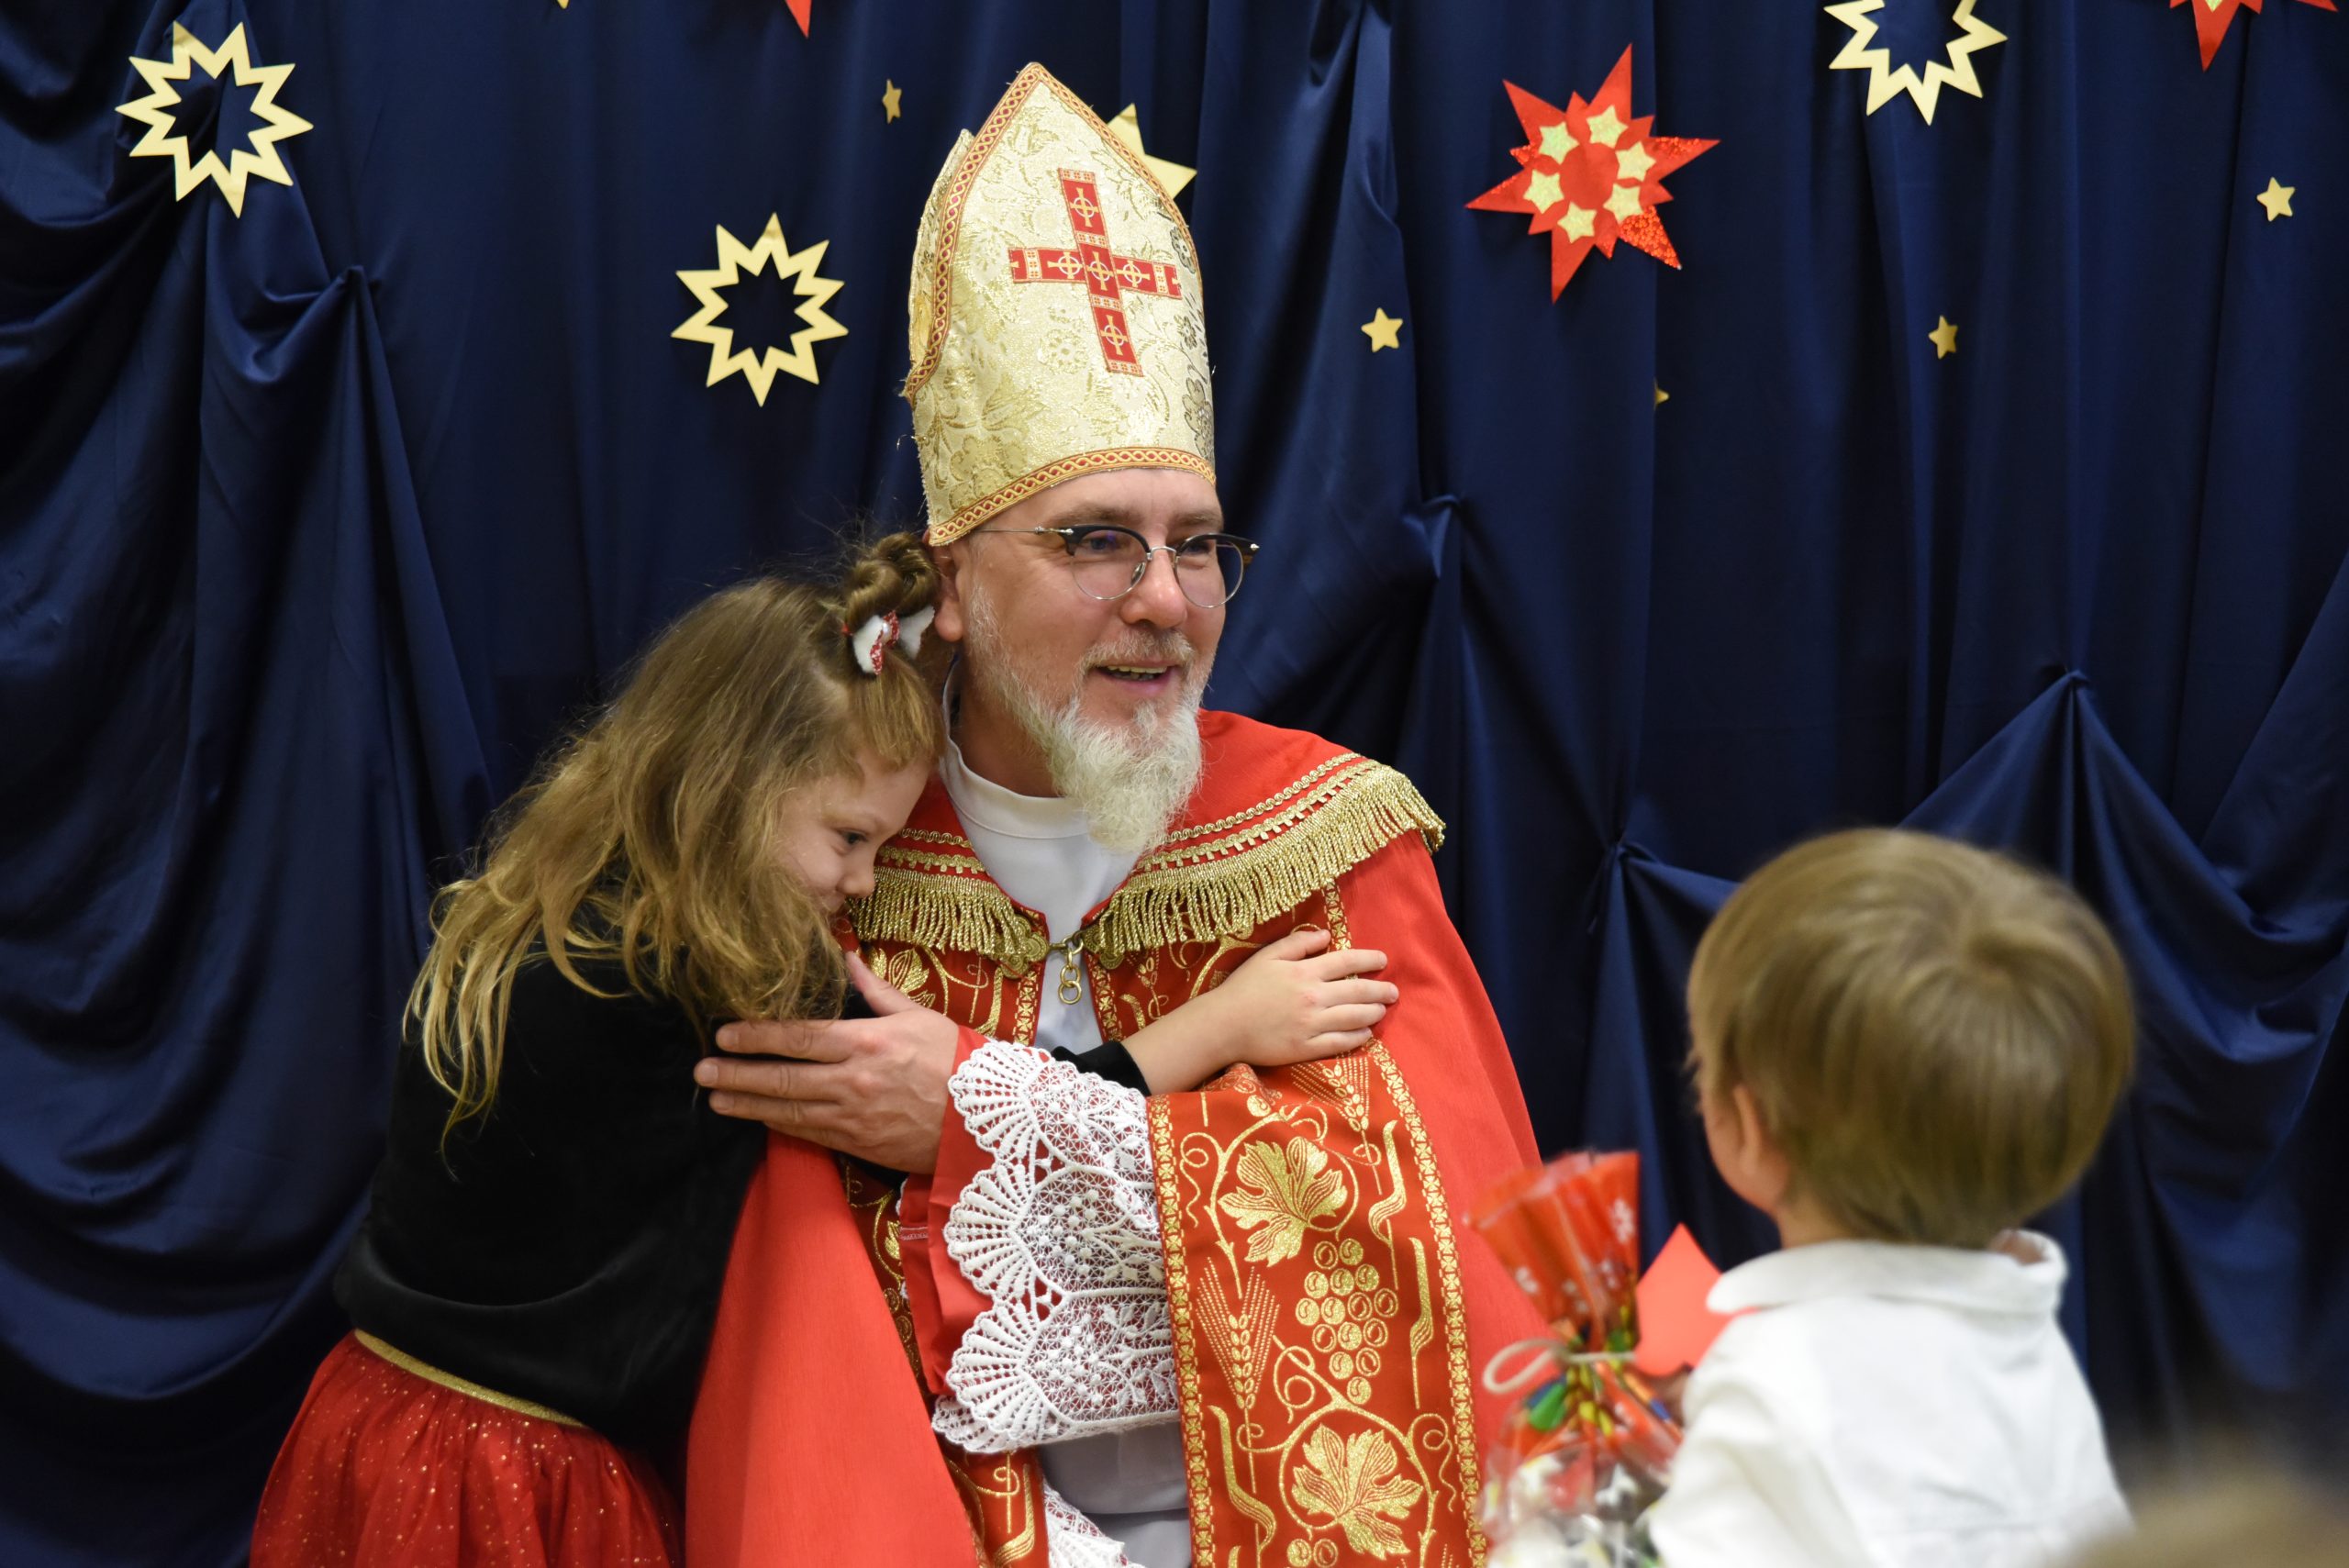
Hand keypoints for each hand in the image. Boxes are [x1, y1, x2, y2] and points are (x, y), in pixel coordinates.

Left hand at [693, 952, 958, 1172]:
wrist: (988, 1122)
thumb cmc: (957, 1062)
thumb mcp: (919, 1016)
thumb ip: (876, 990)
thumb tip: (846, 957)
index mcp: (866, 1042)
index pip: (798, 1036)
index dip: (756, 1035)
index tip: (726, 1032)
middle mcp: (853, 1080)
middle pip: (782, 1076)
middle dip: (737, 1072)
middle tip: (702, 1070)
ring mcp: (853, 1117)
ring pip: (787, 1110)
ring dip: (746, 1104)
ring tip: (715, 1098)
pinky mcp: (858, 1144)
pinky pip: (808, 1134)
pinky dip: (779, 1126)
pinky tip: (757, 1119)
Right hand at [1124, 927, 1396, 1091]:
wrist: (1223, 1025)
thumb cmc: (1243, 988)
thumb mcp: (1267, 956)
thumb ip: (1298, 944)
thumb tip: (1326, 935)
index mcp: (1304, 972)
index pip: (1346, 962)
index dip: (1369, 959)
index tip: (1383, 960)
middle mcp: (1313, 997)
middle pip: (1358, 991)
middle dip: (1380, 990)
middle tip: (1393, 991)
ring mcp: (1311, 1024)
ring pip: (1354, 1017)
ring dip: (1374, 1013)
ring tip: (1382, 1010)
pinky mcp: (1306, 1048)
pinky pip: (1340, 1042)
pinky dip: (1357, 1037)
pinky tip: (1365, 1033)